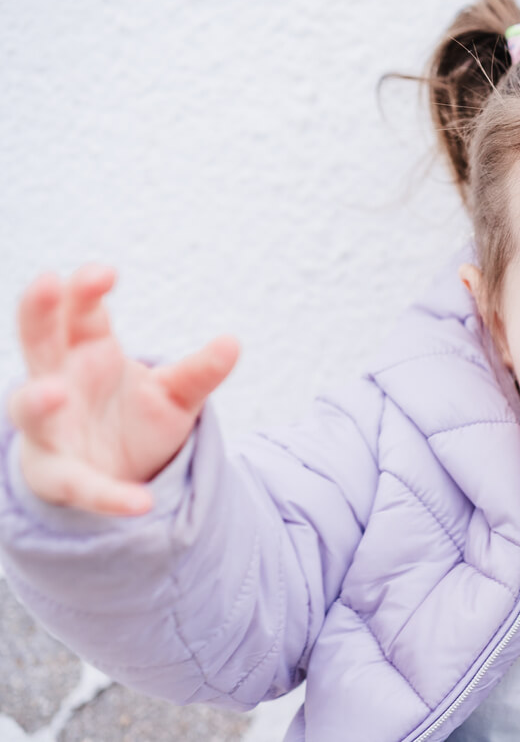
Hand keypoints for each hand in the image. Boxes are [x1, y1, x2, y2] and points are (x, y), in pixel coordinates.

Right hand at [7, 265, 238, 515]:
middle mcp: (60, 381)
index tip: (104, 272)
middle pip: (39, 341)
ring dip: (38, 399)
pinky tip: (139, 504)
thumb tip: (234, 342)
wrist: (117, 472)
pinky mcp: (59, 476)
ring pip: (29, 408)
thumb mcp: (175, 394)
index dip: (86, 290)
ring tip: (54, 392)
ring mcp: (51, 428)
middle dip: (40, 312)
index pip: (81, 313)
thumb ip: (200, 372)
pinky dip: (107, 495)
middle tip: (48, 282)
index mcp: (89, 352)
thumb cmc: (134, 418)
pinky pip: (79, 485)